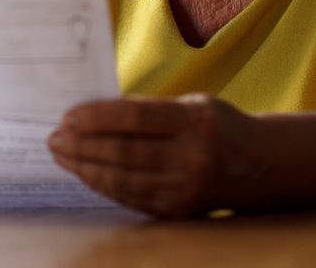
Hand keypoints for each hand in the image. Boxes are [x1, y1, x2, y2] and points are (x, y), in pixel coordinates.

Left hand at [47, 94, 263, 217]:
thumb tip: (94, 113)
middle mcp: (191, 157)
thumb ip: (149, 109)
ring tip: (61, 154)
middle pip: (124, 151)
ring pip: (123, 179)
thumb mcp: (192, 104)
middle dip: (82, 144)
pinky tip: (84, 173)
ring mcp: (184, 188)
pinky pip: (131, 197)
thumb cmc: (217, 126)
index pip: (136, 117)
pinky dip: (103, 185)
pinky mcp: (178, 210)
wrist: (261, 166)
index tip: (68, 116)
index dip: (97, 117)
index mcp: (194, 122)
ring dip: (84, 167)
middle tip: (54, 137)